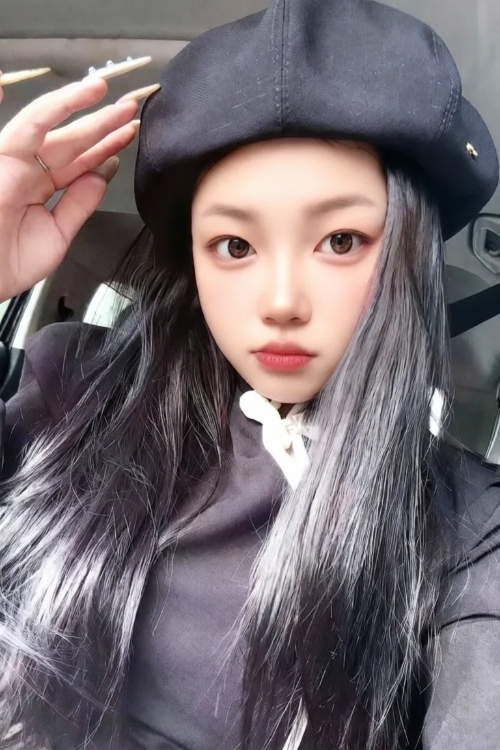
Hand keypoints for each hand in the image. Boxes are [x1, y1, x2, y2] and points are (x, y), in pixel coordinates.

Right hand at [0, 73, 140, 301]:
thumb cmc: (10, 263)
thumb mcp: (57, 234)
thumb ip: (79, 203)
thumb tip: (103, 173)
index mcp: (40, 186)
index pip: (79, 161)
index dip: (105, 146)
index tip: (129, 132)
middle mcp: (26, 169)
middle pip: (69, 140)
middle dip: (100, 122)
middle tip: (130, 107)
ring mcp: (9, 161)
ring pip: (44, 124)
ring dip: (71, 103)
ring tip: (99, 87)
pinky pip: (18, 128)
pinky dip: (33, 113)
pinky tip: (10, 80)